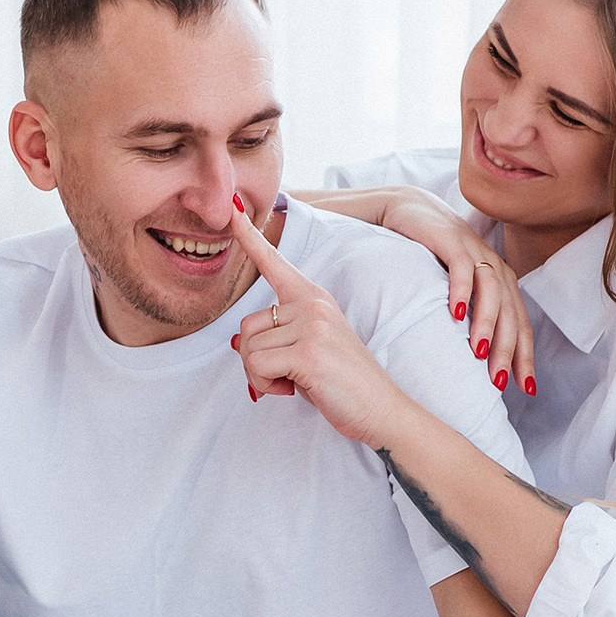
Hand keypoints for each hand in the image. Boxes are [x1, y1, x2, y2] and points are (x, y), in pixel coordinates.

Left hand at [229, 198, 422, 448]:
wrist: (383, 409)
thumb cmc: (342, 382)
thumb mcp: (309, 348)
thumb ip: (278, 335)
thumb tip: (237, 342)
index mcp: (312, 297)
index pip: (273, 262)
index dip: (249, 236)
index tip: (232, 208)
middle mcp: (312, 304)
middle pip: (246, 325)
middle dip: (255, 359)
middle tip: (290, 373)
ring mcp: (311, 325)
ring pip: (247, 349)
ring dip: (261, 376)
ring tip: (297, 380)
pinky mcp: (307, 351)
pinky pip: (256, 367)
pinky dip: (266, 386)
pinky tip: (295, 388)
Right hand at [372, 187, 531, 393]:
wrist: (407, 209)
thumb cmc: (429, 254)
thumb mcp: (454, 286)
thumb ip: (469, 313)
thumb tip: (474, 357)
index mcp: (500, 281)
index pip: (520, 324)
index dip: (525, 357)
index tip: (525, 389)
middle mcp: (494, 267)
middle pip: (510, 314)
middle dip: (507, 350)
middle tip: (497, 380)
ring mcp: (475, 251)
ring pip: (491, 293)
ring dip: (486, 324)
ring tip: (478, 352)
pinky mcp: (451, 239)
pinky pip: (462, 268)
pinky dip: (461, 291)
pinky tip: (455, 314)